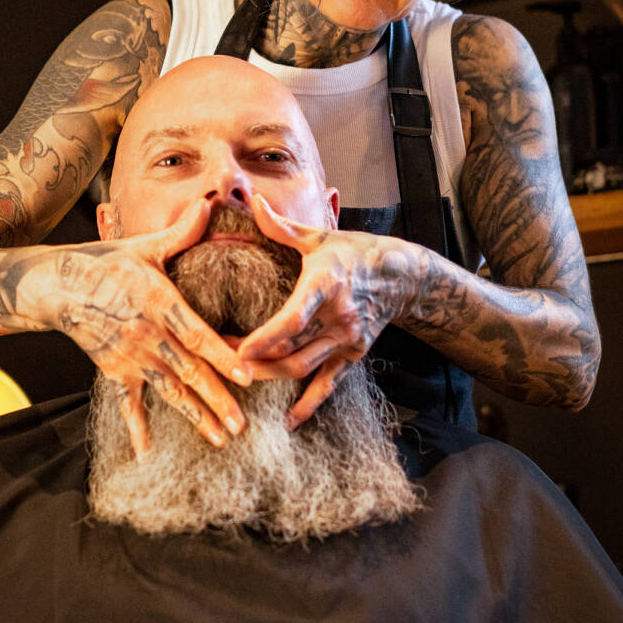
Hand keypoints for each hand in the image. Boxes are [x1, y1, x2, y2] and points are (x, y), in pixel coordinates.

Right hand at [20, 199, 252, 456]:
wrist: (53, 285)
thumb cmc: (103, 262)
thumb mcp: (143, 246)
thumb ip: (182, 232)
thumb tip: (212, 203)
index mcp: (160, 303)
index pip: (199, 335)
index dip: (223, 357)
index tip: (247, 376)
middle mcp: (147, 335)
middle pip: (189, 372)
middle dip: (217, 400)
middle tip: (243, 425)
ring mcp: (129, 357)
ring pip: (169, 391)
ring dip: (196, 416)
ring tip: (221, 439)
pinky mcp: (113, 370)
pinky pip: (128, 404)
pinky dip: (137, 428)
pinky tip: (146, 454)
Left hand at [237, 194, 421, 426]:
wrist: (400, 275)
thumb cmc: (353, 252)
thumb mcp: (318, 236)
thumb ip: (280, 226)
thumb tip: (250, 201)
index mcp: (326, 284)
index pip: (293, 318)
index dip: (265, 338)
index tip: (238, 349)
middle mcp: (338, 316)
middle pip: (292, 349)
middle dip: (256, 360)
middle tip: (222, 362)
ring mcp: (347, 339)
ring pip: (304, 368)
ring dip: (272, 377)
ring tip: (241, 380)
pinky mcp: (353, 354)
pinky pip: (329, 384)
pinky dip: (309, 404)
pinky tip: (288, 421)